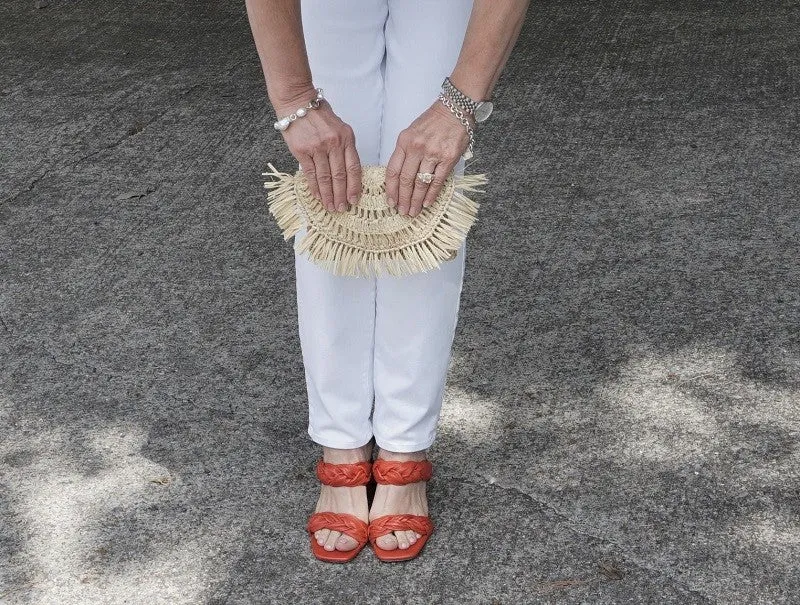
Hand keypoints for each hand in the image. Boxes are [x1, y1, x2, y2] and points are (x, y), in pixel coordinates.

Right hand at [273, 87, 362, 212]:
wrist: (298, 102)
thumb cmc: (319, 115)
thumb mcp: (339, 127)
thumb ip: (344, 147)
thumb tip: (347, 172)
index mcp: (346, 138)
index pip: (353, 167)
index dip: (354, 186)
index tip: (355, 200)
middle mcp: (334, 143)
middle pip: (340, 175)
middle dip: (341, 195)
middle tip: (342, 208)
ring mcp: (317, 147)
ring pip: (325, 177)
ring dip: (328, 195)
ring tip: (330, 206)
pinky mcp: (302, 150)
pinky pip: (310, 173)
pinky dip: (315, 187)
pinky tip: (318, 196)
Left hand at [385, 99, 472, 216]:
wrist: (454, 110)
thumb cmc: (432, 122)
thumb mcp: (411, 132)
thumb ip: (404, 152)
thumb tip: (399, 177)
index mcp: (404, 141)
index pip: (393, 170)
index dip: (391, 189)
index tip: (390, 201)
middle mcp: (416, 148)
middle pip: (406, 180)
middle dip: (403, 199)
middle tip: (402, 212)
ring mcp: (433, 153)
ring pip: (420, 183)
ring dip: (416, 200)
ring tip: (413, 211)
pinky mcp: (448, 158)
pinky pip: (437, 181)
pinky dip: (431, 194)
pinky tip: (427, 203)